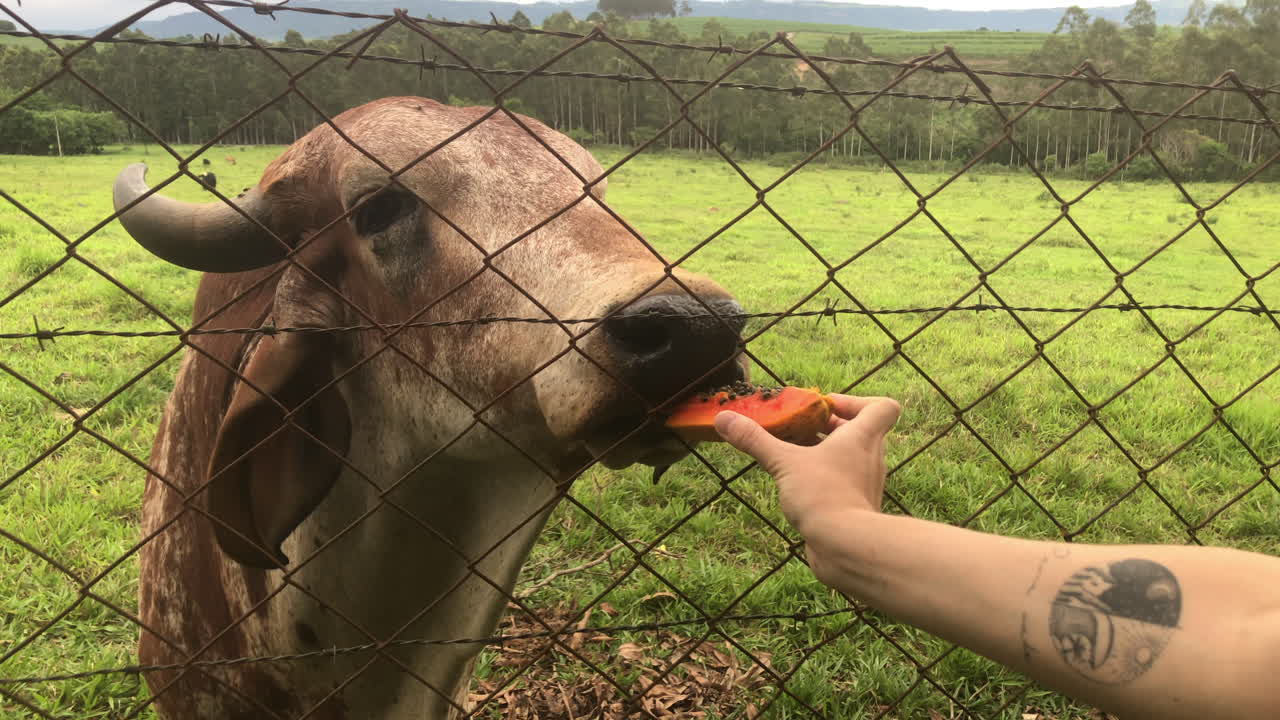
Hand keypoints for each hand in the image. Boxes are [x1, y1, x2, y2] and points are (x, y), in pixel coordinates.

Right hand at [713, 395, 901, 539]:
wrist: (846, 547)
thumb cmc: (823, 495)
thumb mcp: (783, 462)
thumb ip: (755, 440)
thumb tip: (723, 418)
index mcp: (863, 437)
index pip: (883, 407)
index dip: (857, 401)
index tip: (826, 407)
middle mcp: (872, 457)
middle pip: (862, 430)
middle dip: (831, 426)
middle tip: (801, 427)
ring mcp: (867, 484)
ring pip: (852, 457)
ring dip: (827, 451)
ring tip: (794, 453)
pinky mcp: (858, 506)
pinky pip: (845, 481)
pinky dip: (827, 477)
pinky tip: (799, 484)